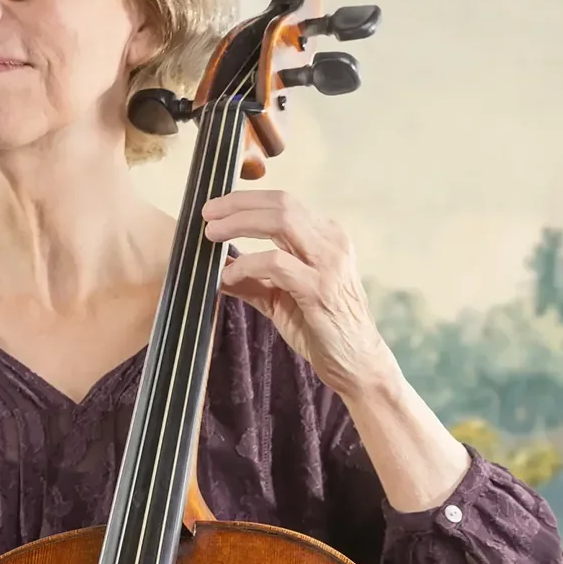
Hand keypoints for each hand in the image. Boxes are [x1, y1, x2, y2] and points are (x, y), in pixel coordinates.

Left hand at [200, 189, 394, 398]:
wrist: (355, 363)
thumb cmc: (320, 328)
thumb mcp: (279, 298)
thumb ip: (252, 281)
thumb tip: (217, 269)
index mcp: (324, 238)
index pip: (283, 202)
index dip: (245, 200)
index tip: (214, 209)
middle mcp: (330, 242)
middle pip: (281, 203)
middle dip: (238, 204)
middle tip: (206, 215)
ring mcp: (329, 263)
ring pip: (281, 222)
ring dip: (240, 224)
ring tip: (211, 236)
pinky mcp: (320, 289)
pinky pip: (276, 264)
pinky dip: (247, 265)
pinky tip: (228, 278)